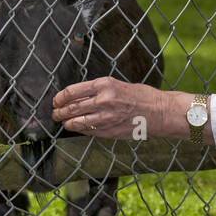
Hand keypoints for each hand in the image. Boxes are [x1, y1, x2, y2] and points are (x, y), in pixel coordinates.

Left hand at [52, 79, 215, 144]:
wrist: (160, 112)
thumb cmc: (142, 96)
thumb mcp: (119, 85)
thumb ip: (99, 90)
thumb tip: (79, 96)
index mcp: (105, 84)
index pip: (72, 91)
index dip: (60, 97)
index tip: (56, 100)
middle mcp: (103, 100)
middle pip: (72, 107)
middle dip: (60, 111)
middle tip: (55, 113)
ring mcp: (106, 117)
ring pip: (77, 121)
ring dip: (67, 122)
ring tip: (63, 122)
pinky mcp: (110, 131)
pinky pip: (89, 131)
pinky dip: (80, 129)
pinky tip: (76, 128)